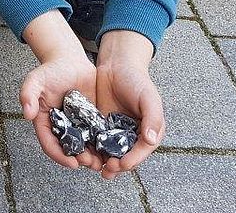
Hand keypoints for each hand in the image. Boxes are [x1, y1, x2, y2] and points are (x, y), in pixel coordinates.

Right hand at [19, 48, 104, 170]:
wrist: (70, 60)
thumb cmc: (51, 70)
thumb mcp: (35, 80)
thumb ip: (27, 94)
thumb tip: (26, 114)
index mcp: (46, 122)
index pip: (50, 145)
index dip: (60, 156)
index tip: (72, 163)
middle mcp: (61, 127)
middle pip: (68, 150)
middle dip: (79, 160)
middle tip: (91, 163)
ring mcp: (76, 125)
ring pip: (84, 147)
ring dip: (92, 156)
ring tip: (101, 160)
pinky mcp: (90, 120)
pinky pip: (95, 135)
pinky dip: (102, 144)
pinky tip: (110, 148)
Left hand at [94, 30, 162, 179]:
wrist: (116, 65)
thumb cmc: (137, 80)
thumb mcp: (149, 97)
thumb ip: (152, 118)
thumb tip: (151, 140)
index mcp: (147, 132)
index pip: (141, 152)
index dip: (131, 160)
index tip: (120, 164)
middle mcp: (131, 135)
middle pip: (124, 157)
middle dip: (115, 166)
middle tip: (105, 170)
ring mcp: (114, 131)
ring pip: (108, 152)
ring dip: (101, 162)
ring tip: (93, 165)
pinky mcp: (98, 125)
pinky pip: (94, 140)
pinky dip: (90, 148)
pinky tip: (83, 153)